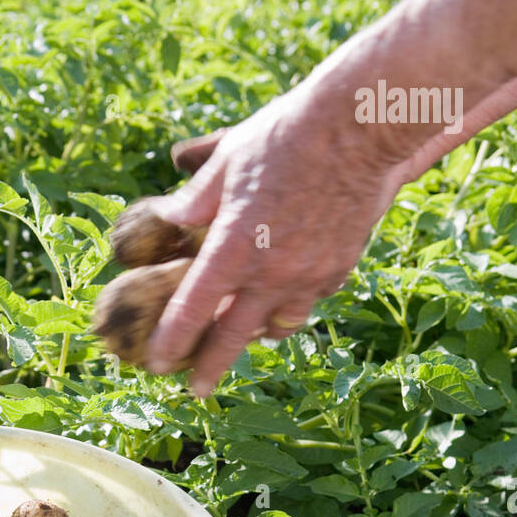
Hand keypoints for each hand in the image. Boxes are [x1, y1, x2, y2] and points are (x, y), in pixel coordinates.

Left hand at [145, 90, 406, 395]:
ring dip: (258, 334)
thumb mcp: (227, 161)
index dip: (172, 341)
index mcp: (233, 248)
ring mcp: (307, 276)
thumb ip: (195, 199)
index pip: (193, 310)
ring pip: (277, 326)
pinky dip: (294, 302)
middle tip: (196, 389)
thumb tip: (171, 218)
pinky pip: (310, 299)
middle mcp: (269, 273)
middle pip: (232, 338)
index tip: (158, 362)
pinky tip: (289, 292)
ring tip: (247, 335)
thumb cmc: (284, 135)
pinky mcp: (338, 269)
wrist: (358, 127)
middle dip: (210, 368)